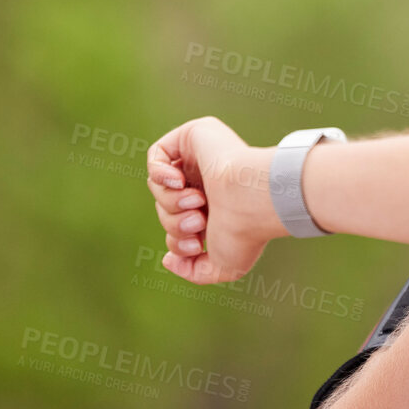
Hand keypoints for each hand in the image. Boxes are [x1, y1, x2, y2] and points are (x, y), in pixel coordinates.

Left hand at [145, 115, 279, 284]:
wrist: (252, 200)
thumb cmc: (245, 231)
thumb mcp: (223, 266)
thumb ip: (193, 271)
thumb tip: (168, 259)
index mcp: (217, 208)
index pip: (178, 225)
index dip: (177, 239)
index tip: (195, 246)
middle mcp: (208, 183)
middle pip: (165, 207)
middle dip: (174, 222)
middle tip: (198, 222)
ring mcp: (201, 159)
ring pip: (160, 186)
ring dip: (170, 202)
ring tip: (195, 203)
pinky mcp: (194, 136)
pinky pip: (157, 155)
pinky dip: (159, 174)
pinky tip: (177, 182)